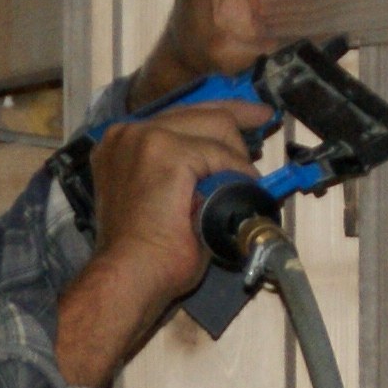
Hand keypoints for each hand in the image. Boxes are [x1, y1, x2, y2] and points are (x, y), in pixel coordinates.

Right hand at [55, 99, 266, 386]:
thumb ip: (182, 173)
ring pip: (214, 127)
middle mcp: (128, 133)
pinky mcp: (167, 153)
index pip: (178, 114)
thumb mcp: (160, 197)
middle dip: (238, 117)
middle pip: (199, 111)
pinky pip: (220, 154)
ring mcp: (146, 138)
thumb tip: (223, 169)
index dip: (218, 111)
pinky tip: (242, 189)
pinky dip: (237, 172)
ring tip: (245, 183)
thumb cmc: (146, 253)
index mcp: (122, 143)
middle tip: (265, 118)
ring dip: (237, 157)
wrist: (131, 276)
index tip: (248, 114)